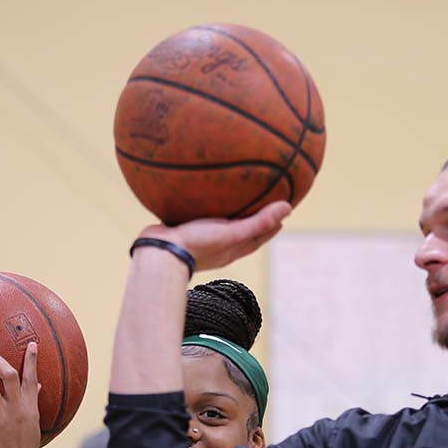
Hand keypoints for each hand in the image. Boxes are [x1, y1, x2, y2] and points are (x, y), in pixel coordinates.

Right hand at [135, 201, 290, 271]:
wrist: (160, 254)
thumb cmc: (198, 245)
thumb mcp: (232, 232)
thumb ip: (259, 222)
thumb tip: (288, 208)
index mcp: (234, 248)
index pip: (260, 236)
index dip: (273, 224)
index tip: (284, 209)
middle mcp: (220, 245)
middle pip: (243, 230)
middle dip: (255, 217)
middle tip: (263, 200)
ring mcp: (201, 240)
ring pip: (220, 223)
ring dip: (229, 212)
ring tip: (232, 195)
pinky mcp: (184, 232)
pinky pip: (198, 217)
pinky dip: (204, 206)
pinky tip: (198, 193)